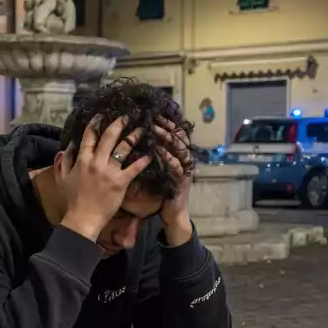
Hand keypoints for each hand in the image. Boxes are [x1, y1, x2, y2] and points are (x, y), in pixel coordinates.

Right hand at [57, 116, 151, 240]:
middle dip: (118, 124)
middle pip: (108, 137)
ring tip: (141, 130)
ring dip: (133, 137)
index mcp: (83, 160)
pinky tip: (150, 155)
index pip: (89, 137)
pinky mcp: (121, 182)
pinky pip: (134, 168)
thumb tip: (68, 145)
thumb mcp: (63, 178)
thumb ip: (64, 160)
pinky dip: (142, 161)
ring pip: (123, 149)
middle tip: (126, 116)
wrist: (83, 217)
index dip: (95, 124)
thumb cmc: (73, 199)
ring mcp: (109, 171)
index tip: (101, 116)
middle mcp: (96, 162)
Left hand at [154, 117, 194, 245]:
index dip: (167, 123)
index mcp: (179, 156)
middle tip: (154, 117)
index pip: (175, 134)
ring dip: (166, 138)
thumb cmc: (163, 192)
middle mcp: (185, 160)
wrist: (172, 214)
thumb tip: (141, 141)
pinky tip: (158, 150)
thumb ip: (155, 156)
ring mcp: (185, 170)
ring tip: (154, 128)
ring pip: (178, 149)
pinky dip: (168, 157)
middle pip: (178, 137)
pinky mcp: (182, 180)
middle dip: (167, 126)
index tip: (155, 114)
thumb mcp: (159, 170)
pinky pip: (175, 166)